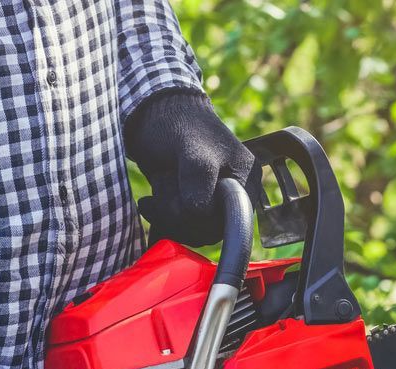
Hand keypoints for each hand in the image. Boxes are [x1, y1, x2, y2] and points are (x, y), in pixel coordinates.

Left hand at [125, 88, 257, 246]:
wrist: (151, 111)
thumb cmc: (175, 122)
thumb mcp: (190, 149)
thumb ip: (198, 178)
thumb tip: (200, 211)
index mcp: (244, 178)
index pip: (231, 220)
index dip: (202, 218)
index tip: (180, 199)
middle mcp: (232, 192)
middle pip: (210, 230)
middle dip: (180, 214)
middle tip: (162, 187)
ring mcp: (212, 198)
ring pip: (193, 230)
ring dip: (168, 213)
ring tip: (159, 184)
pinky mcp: (191, 202)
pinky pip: (180, 226)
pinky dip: (161, 217)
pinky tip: (151, 201)